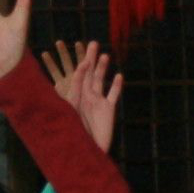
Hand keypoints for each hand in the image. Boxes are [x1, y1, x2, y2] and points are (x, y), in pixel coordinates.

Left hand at [43, 40, 121, 156]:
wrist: (88, 150)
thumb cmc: (76, 133)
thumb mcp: (73, 110)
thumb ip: (76, 90)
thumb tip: (79, 69)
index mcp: (76, 96)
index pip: (78, 76)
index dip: (81, 64)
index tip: (83, 53)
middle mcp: (87, 96)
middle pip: (90, 73)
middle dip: (91, 58)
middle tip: (93, 42)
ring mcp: (98, 102)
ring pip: (102, 81)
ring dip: (103, 68)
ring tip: (105, 55)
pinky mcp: (109, 110)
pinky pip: (113, 95)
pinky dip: (117, 86)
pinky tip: (120, 75)